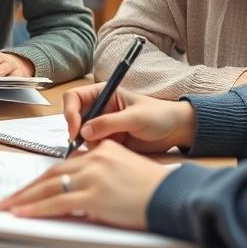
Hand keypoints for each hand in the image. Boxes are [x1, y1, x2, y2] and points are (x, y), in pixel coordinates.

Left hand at [0, 140, 170, 229]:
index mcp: (102, 151)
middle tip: (8, 199)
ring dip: (24, 199)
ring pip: (49, 187)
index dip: (43, 179)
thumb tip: (80, 198)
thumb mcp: (125, 173)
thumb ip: (101, 178)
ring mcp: (93, 176)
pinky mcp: (93, 196)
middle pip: (52, 173)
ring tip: (7, 207)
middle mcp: (94, 159)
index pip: (65, 165)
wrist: (172, 196)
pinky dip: (36, 209)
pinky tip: (22, 214)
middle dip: (27, 188)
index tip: (28, 189)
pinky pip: (57, 203)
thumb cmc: (154, 191)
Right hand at [63, 84, 194, 153]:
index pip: (74, 98)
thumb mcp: (135, 117)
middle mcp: (99, 109)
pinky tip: (109, 153)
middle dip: (76, 132)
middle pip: (74, 118)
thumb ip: (109, 123)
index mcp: (103, 94)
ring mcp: (102, 126)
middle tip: (84, 145)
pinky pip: (93, 148)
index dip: (70, 112)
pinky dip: (96, 152)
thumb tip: (84, 131)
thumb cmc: (159, 116)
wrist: (176, 131)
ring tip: (107, 148)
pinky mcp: (108, 141)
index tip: (75, 129)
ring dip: (88, 144)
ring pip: (82, 136)